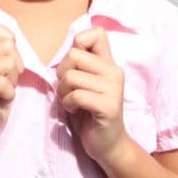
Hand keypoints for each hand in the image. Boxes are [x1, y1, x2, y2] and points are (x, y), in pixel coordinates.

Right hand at [0, 20, 22, 156]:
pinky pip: (2, 83)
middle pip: (8, 47)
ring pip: (7, 63)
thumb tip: (11, 39)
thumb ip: (4, 56)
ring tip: (0, 94)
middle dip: (15, 68)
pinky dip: (8, 95)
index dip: (10, 44)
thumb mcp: (2, 76)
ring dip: (12, 83)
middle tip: (4, 86)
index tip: (7, 66)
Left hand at [56, 26, 127, 164]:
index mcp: (109, 63)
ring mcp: (114, 88)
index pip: (96, 33)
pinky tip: (76, 110)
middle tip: (69, 90)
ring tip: (73, 102)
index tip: (74, 65)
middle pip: (73, 54)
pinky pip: (76, 95)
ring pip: (71, 76)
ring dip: (64, 92)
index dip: (78, 43)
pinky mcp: (109, 106)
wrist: (107, 144)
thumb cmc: (89, 112)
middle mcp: (115, 72)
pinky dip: (69, 104)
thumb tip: (70, 45)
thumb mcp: (84, 82)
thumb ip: (81, 63)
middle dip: (62, 74)